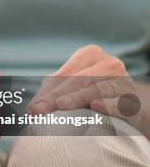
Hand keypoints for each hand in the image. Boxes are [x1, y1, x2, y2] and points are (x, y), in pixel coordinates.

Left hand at [29, 45, 146, 132]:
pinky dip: (108, 105)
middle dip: (56, 96)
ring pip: (97, 89)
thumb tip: (32, 109)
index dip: (47, 93)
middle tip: (39, 111)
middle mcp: (108, 64)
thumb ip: (49, 94)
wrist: (126, 106)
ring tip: (61, 106)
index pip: (64, 75)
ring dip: (78, 99)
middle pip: (78, 80)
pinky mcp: (133, 100)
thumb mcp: (69, 89)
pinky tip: (96, 107)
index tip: (33, 110)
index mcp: (90, 55)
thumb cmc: (90, 94)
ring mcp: (123, 81)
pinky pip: (120, 102)